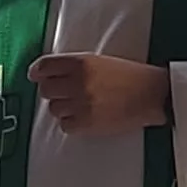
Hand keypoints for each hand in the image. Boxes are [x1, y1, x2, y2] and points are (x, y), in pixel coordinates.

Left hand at [28, 53, 169, 135]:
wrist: (151, 95)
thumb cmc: (129, 76)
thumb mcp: (99, 61)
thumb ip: (73, 66)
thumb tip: (46, 74)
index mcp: (81, 63)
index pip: (45, 66)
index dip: (37, 72)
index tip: (35, 76)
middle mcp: (78, 82)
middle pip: (46, 89)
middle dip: (53, 91)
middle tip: (66, 93)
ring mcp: (81, 103)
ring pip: (54, 109)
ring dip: (63, 108)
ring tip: (81, 105)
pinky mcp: (87, 123)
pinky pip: (65, 125)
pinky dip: (72, 123)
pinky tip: (84, 117)